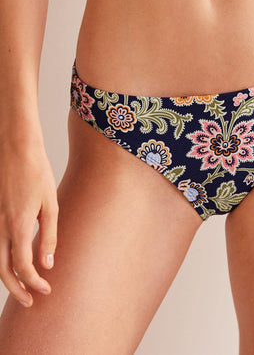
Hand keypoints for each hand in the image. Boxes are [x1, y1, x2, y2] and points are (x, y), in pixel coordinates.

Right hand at [0, 139, 58, 307]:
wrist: (17, 149)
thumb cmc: (37, 174)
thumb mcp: (51, 205)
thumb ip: (49, 236)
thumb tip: (48, 264)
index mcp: (18, 226)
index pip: (22, 266)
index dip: (34, 282)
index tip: (46, 291)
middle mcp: (1, 227)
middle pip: (3, 269)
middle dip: (16, 288)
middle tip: (30, 301)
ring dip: (7, 277)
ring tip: (23, 287)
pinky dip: (3, 259)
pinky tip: (15, 261)